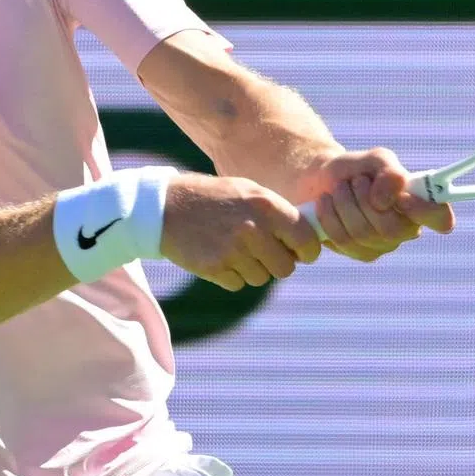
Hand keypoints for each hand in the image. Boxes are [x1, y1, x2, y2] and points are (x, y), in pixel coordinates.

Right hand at [160, 173, 321, 291]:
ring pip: (261, 278)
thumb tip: (309, 238)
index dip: (308, 251)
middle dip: (278, 264)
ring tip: (234, 248)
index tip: (302, 254)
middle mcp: (253, 228)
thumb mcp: (248, 191)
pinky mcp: (215, 268)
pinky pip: (238, 284)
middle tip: (264, 252)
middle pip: (286, 268)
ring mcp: (233, 250)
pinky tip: (218, 254)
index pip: (306, 241)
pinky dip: (231, 275)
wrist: (165, 207)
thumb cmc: (214, 197)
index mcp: (266, 206)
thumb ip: (278, 212)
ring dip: (253, 269)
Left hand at [305, 148, 455, 261]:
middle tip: (356, 181)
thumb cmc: (357, 170)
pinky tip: (326, 203)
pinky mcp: (358, 253)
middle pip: (392, 229)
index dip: (425, 212)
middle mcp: (406, 230)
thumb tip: (386, 200)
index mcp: (419, 204)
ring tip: (340, 188)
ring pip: (363, 233)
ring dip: (345, 202)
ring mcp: (382, 245)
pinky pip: (343, 240)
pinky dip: (330, 215)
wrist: (323, 181)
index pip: (440, 218)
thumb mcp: (375, 159)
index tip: (403, 197)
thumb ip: (388, 172)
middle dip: (366, 200)